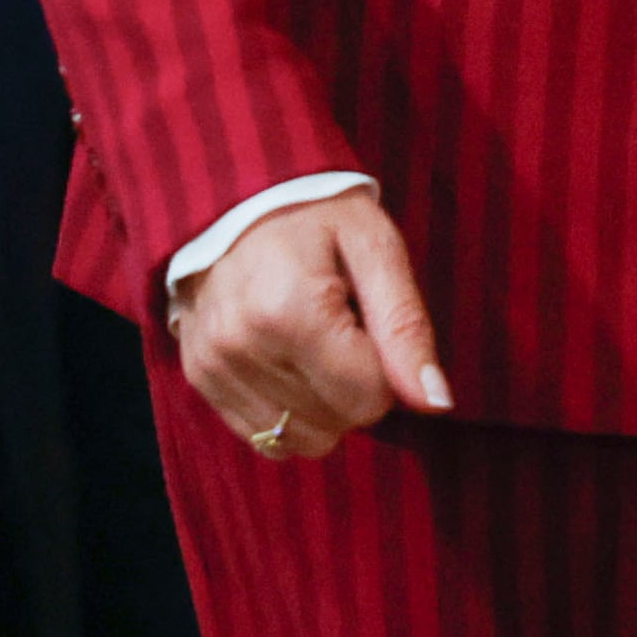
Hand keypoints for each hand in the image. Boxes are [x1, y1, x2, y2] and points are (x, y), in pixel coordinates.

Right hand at [174, 188, 449, 461]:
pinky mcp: (200, 379)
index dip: (387, 366)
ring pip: (303, 439)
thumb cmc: (316, 215)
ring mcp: (213, 368)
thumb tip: (436, 402)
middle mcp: (240, 347)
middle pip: (338, 422)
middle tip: (342, 323)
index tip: (369, 320)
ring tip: (312, 339)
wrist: (237, 197)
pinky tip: (287, 360)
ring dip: (323, 402)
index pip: (368, 398)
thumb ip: (406, 326)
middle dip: (356, 383)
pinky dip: (289, 410)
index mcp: (288, 312)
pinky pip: (265, 438)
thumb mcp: (376, 248)